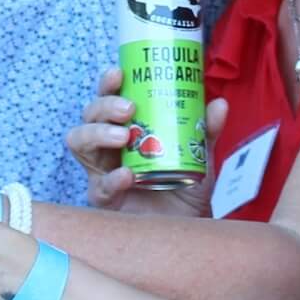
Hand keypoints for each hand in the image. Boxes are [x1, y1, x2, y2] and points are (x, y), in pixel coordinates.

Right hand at [67, 66, 224, 212]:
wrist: (188, 227)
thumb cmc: (184, 187)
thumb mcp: (199, 156)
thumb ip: (205, 131)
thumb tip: (220, 104)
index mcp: (125, 127)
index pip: (108, 98)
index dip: (108, 83)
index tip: (120, 73)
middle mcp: (107, 146)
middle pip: (89, 115)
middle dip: (104, 106)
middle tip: (128, 108)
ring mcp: (101, 171)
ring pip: (80, 143)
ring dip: (97, 134)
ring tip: (123, 136)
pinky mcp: (104, 199)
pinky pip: (99, 186)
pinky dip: (112, 178)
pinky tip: (127, 175)